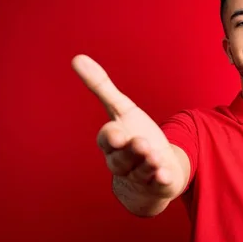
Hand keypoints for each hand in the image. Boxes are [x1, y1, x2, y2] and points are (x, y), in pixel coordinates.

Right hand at [72, 54, 178, 198]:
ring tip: (155, 157)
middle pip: (122, 158)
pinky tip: (165, 175)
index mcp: (113, 143)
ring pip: (140, 171)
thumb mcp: (121, 110)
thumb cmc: (134, 136)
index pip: (108, 139)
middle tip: (142, 144)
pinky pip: (158, 184)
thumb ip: (102, 88)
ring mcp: (140, 175)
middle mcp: (123, 161)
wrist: (151, 170)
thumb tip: (77, 58)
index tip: (118, 134)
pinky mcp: (157, 184)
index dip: (112, 137)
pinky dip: (161, 179)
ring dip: (147, 164)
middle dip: (131, 152)